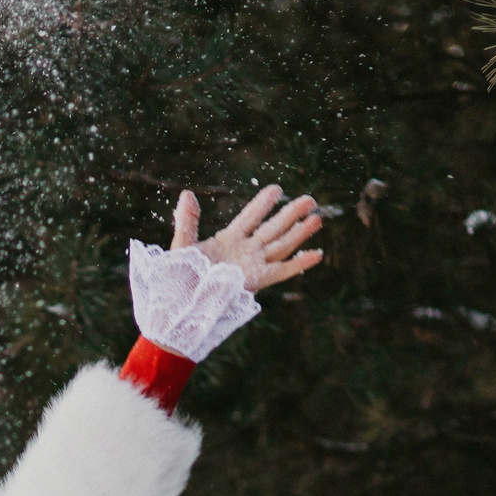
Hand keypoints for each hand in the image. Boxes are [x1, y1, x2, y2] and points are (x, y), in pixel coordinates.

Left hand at [174, 186, 323, 290]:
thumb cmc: (178, 279)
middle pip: (273, 229)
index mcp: (227, 241)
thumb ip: (188, 221)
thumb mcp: (182, 245)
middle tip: (310, 199)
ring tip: (317, 218)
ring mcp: (252, 266)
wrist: (180, 305)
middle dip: (291, 214)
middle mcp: (244, 252)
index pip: (250, 217)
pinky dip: (299, 264)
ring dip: (300, 233)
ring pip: (281, 246)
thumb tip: (187, 194)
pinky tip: (317, 254)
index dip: (263, 203)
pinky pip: (281, 271)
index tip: (276, 189)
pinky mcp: (255, 281)